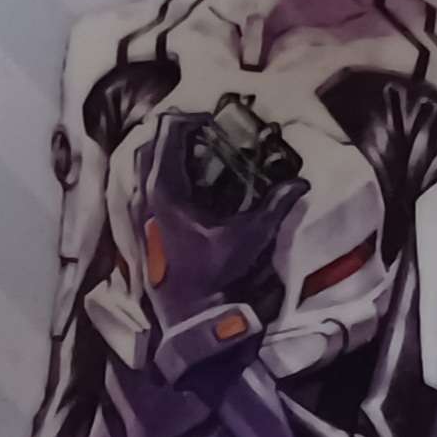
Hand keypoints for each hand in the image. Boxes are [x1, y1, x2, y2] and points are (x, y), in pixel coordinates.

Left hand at [134, 109, 307, 339]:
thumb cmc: (215, 274)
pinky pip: (142, 183)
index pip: (169, 132)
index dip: (192, 119)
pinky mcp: (138, 223)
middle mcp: (142, 193)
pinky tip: (187, 183)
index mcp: (163, 188)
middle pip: (151, 142)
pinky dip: (160, 172)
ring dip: (167, 150)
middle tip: (208, 134)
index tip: (216, 122)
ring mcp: (135, 208)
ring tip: (198, 154)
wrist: (189, 317)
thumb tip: (300, 181)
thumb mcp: (248, 236)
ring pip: (142, 162)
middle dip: (177, 131)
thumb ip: (275, 205)